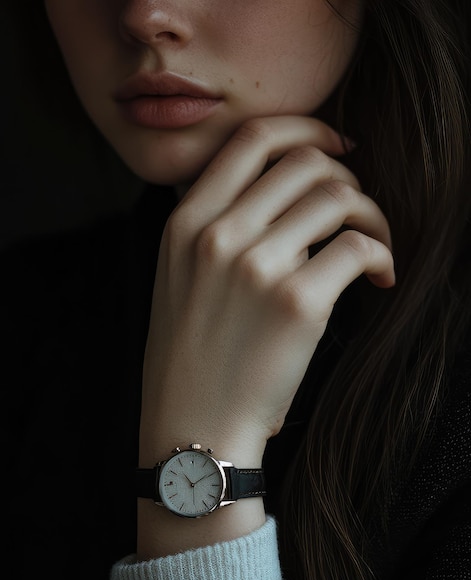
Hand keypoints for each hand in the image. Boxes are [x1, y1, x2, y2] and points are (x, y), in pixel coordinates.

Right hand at [139, 116, 394, 468]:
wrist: (193, 426)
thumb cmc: (191, 355)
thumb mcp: (178, 275)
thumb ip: (214, 224)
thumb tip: (279, 188)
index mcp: (186, 223)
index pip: (252, 138)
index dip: (306, 128)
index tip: (336, 146)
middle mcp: (218, 234)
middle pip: (306, 162)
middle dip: (346, 176)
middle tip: (356, 209)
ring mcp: (256, 266)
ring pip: (339, 197)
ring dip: (371, 214)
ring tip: (374, 244)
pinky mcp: (297, 303)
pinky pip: (359, 246)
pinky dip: (383, 254)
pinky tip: (381, 276)